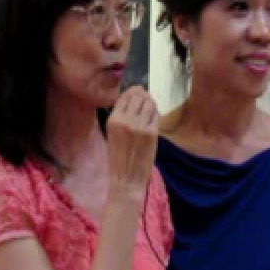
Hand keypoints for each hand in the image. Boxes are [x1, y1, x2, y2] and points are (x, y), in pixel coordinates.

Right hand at [105, 86, 159, 201]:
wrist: (126, 178)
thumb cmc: (118, 158)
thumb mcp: (112, 133)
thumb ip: (121, 116)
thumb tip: (134, 99)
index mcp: (113, 119)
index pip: (125, 96)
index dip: (133, 92)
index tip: (138, 93)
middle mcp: (125, 120)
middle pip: (138, 96)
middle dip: (144, 96)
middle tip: (146, 99)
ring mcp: (140, 125)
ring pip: (150, 103)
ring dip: (151, 104)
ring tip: (150, 109)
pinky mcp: (152, 132)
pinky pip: (156, 115)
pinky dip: (156, 115)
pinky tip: (153, 120)